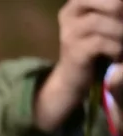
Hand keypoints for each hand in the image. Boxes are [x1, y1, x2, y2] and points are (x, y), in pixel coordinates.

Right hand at [35, 0, 122, 131]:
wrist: (73, 76)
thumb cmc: (93, 46)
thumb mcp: (102, 22)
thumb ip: (112, 10)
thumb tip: (122, 7)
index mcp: (76, 4)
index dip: (116, 3)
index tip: (121, 14)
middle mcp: (69, 14)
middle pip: (98, 0)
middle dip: (118, 9)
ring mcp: (69, 34)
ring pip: (96, 21)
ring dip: (119, 31)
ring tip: (122, 42)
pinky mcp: (74, 52)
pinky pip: (98, 43)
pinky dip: (114, 47)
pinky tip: (117, 55)